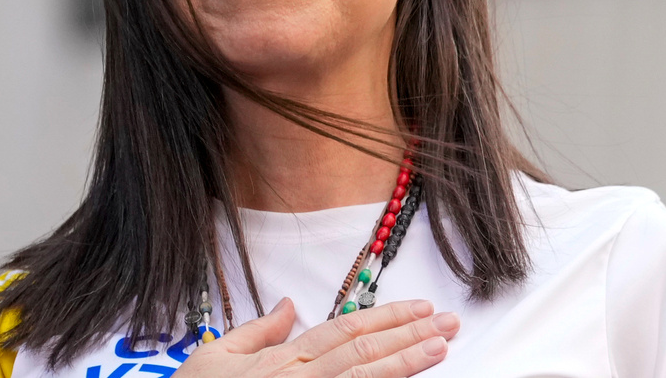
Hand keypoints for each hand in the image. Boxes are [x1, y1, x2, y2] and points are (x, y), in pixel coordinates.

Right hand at [175, 298, 459, 377]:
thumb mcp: (215, 357)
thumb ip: (258, 331)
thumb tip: (291, 303)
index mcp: (282, 360)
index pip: (344, 330)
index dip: (386, 318)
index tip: (421, 308)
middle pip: (363, 352)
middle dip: (410, 335)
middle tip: (450, 323)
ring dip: (406, 363)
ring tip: (441, 348)